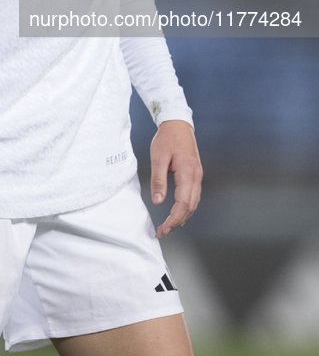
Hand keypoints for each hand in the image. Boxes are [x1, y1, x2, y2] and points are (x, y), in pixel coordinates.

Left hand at [150, 120, 201, 238]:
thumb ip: (158, 180)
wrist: (177, 124)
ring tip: (168, 226)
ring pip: (193, 203)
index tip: (163, 229)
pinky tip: (177, 212)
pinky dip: (186, 207)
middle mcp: (196, 176)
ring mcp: (197, 175)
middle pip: (190, 207)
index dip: (173, 219)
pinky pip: (193, 196)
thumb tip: (158, 201)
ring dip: (182, 216)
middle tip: (163, 231)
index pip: (183, 204)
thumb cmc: (167, 139)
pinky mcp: (195, 174)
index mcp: (187, 173)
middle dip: (177, 222)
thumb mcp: (158, 158)